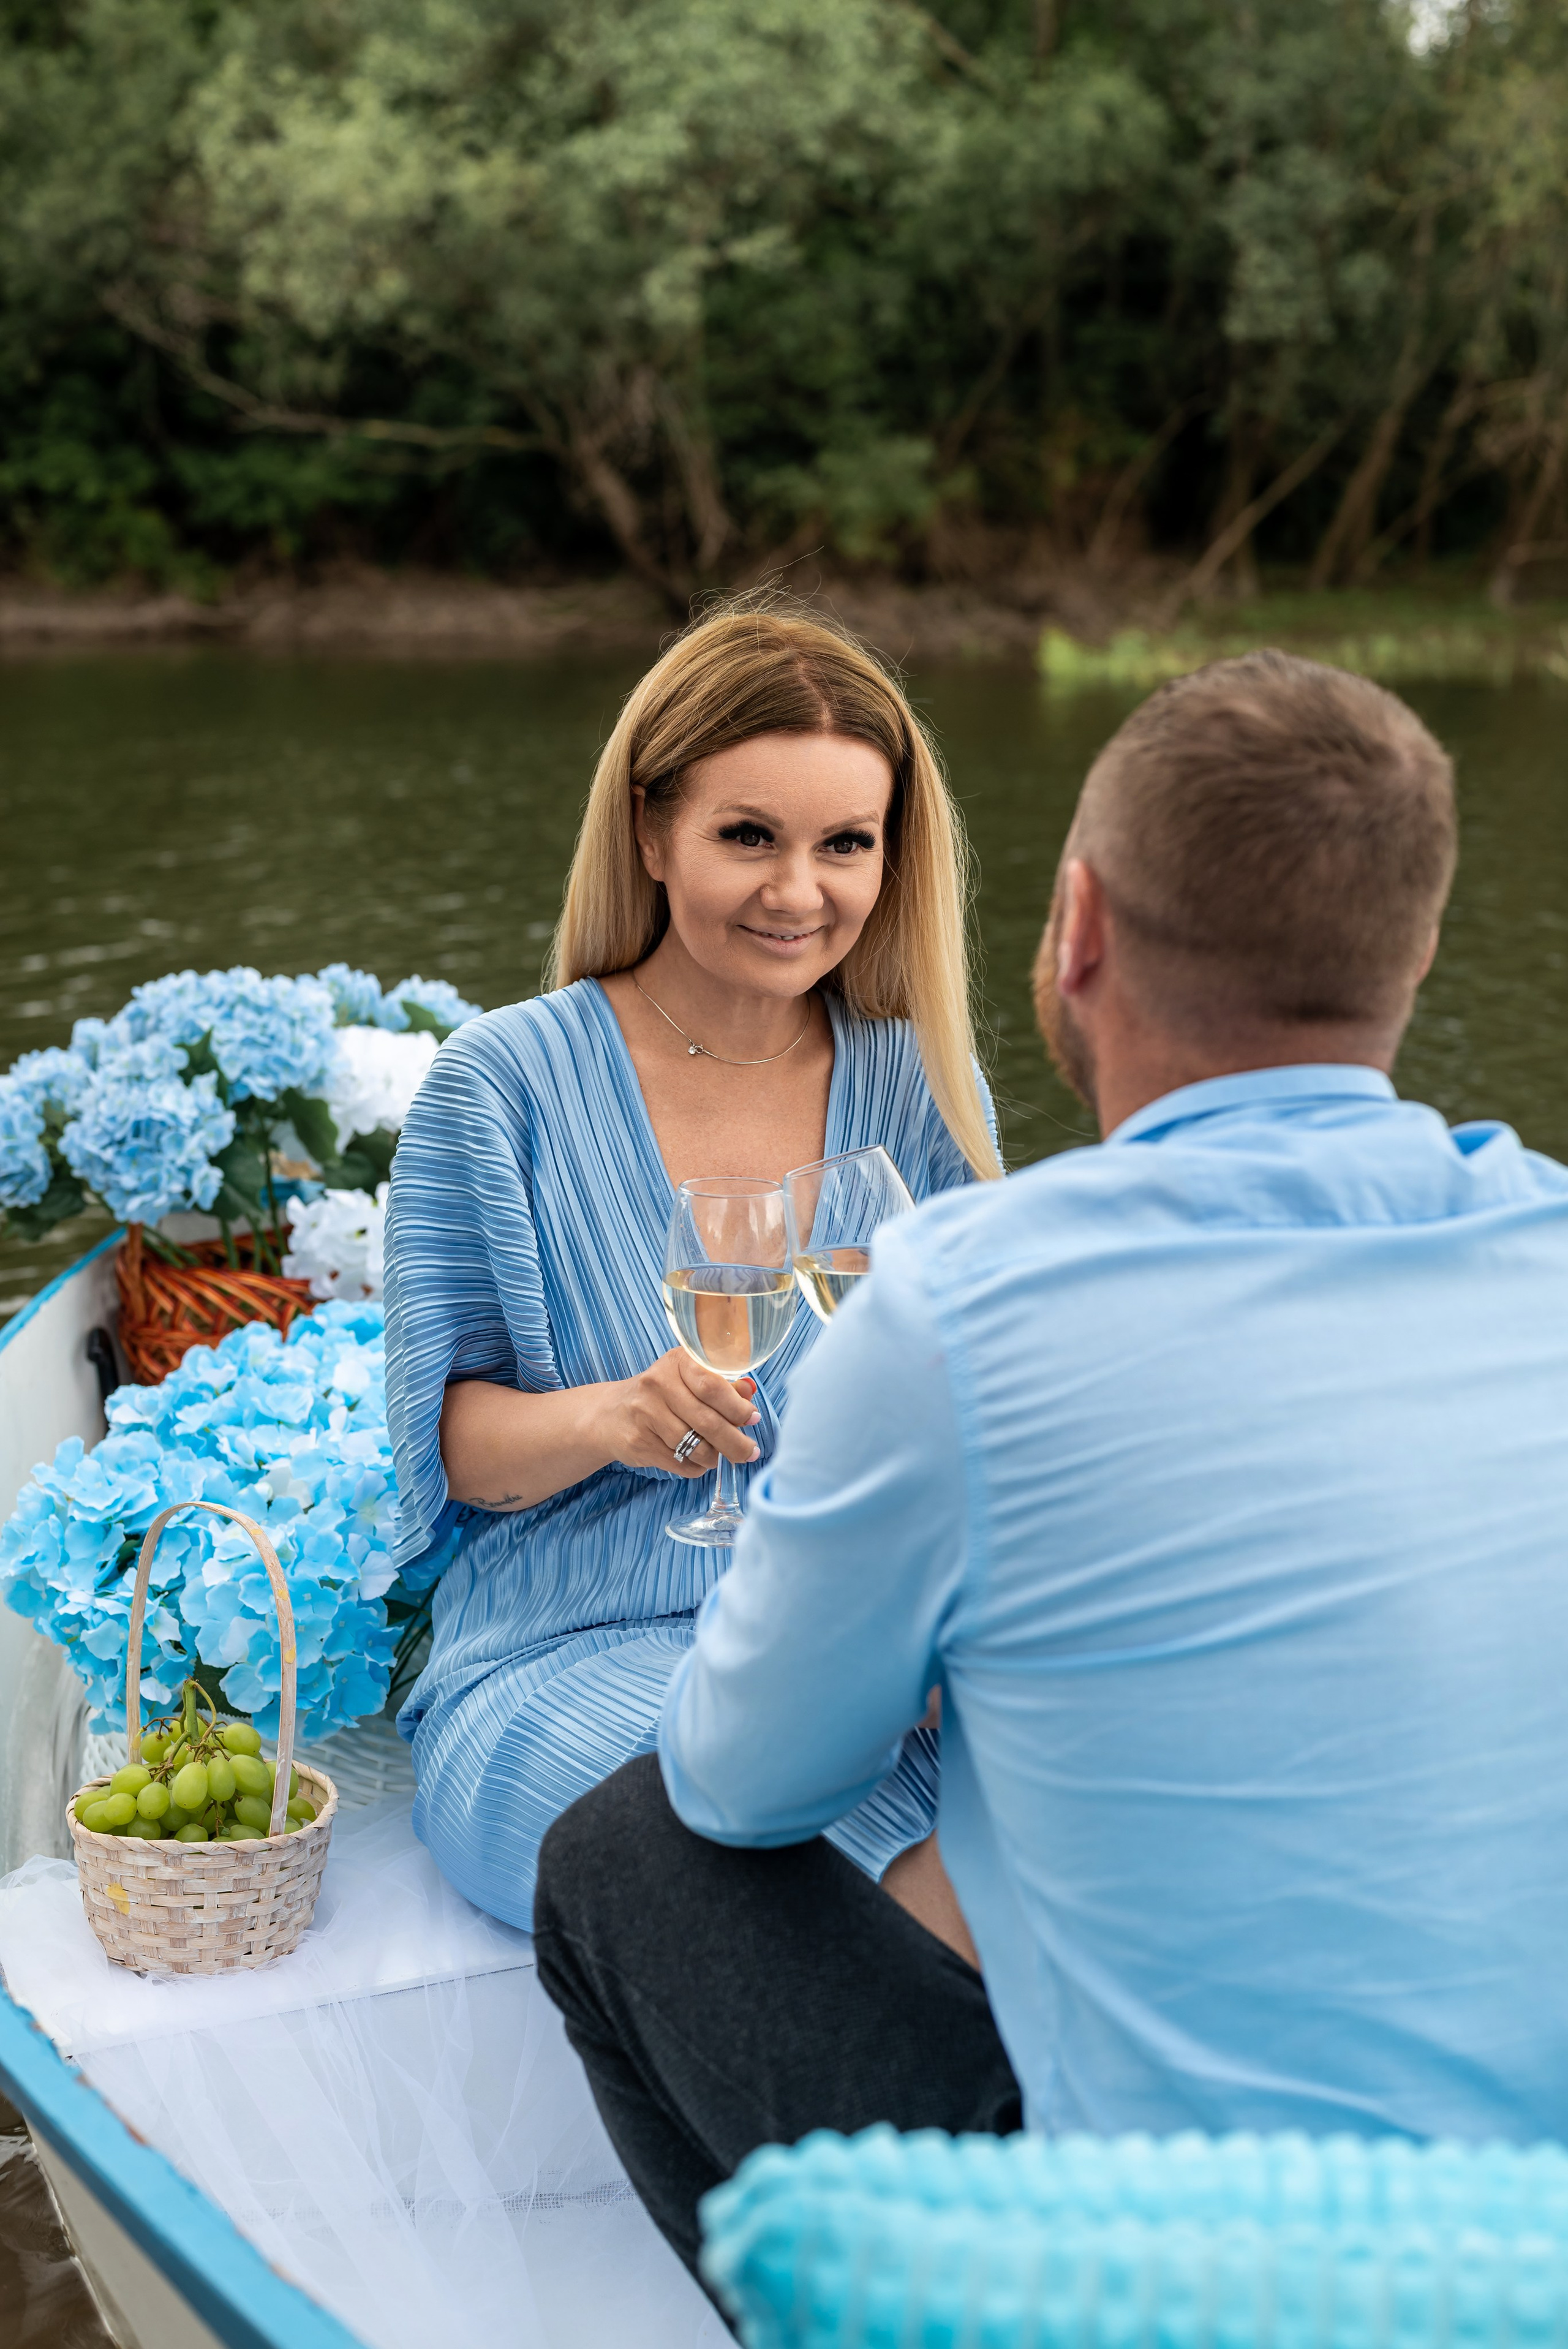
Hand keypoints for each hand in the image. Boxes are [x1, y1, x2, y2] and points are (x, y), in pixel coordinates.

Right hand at [602, 1349, 760, 1478]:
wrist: (610, 1414)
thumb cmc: (661, 1395)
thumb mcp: (688, 1380)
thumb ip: (719, 1385)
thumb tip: (748, 1394)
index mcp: (676, 1362)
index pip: (712, 1386)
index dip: (737, 1407)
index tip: (753, 1419)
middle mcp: (657, 1384)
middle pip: (707, 1421)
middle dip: (735, 1442)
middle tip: (750, 1452)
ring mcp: (645, 1413)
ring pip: (695, 1446)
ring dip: (713, 1457)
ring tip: (717, 1455)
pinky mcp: (638, 1442)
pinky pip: (680, 1463)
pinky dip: (695, 1466)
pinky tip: (695, 1460)